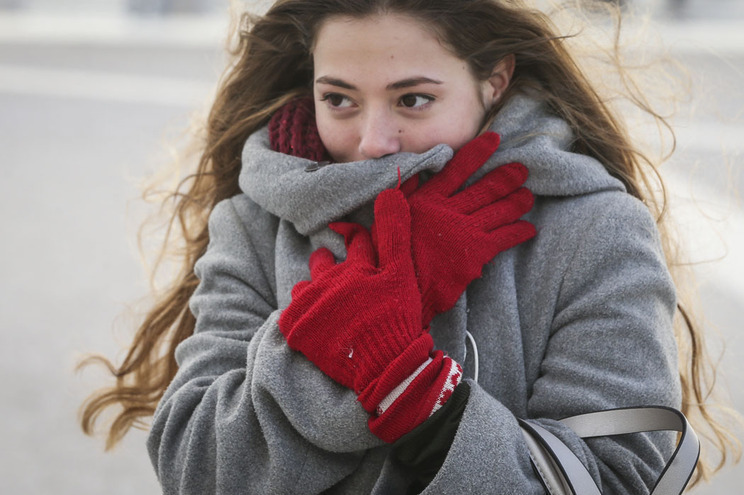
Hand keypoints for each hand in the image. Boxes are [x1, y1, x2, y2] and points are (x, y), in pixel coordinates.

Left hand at [279, 189, 428, 394]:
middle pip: (322, 262)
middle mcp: (327, 282)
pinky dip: (302, 318)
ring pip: (305, 288)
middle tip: (334, 273)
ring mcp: (310, 306)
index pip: (353, 240)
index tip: (344, 232)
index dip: (351, 234)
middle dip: (327, 263)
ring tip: (325, 303)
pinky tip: (315, 325)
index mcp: (354, 267)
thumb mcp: (402, 274)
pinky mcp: (298, 330)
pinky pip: (291, 316)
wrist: (385, 367)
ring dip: (313, 292)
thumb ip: (395, 234)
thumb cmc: (397, 320)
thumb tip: (390, 192)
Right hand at [394, 132, 535, 325]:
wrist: (400, 290)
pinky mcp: (476, 253)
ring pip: (500, 210)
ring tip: (528, 196)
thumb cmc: (390, 257)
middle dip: (507, 176)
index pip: (456, 169)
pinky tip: (529, 229)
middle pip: (486, 188)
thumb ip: (399, 197)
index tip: (493, 140)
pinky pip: (505, 237)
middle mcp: (449, 211)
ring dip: (517, 201)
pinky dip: (519, 231)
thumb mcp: (385, 221)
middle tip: (522, 170)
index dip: (477, 152)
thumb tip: (408, 173)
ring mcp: (465, 231)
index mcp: (427, 201)